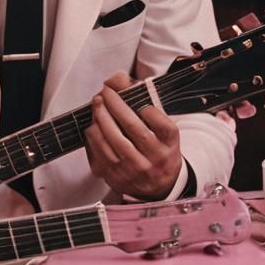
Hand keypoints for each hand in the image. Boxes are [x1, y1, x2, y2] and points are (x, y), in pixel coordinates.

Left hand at [85, 71, 182, 200]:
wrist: (159, 187)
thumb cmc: (159, 151)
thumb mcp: (163, 131)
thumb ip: (146, 105)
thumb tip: (119, 77)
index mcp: (170, 146)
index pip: (164, 126)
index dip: (148, 109)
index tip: (136, 96)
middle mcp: (155, 159)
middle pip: (134, 128)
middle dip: (116, 105)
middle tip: (106, 91)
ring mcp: (135, 170)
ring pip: (114, 141)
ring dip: (101, 118)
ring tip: (97, 103)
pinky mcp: (117, 177)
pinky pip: (100, 153)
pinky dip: (94, 135)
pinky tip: (94, 124)